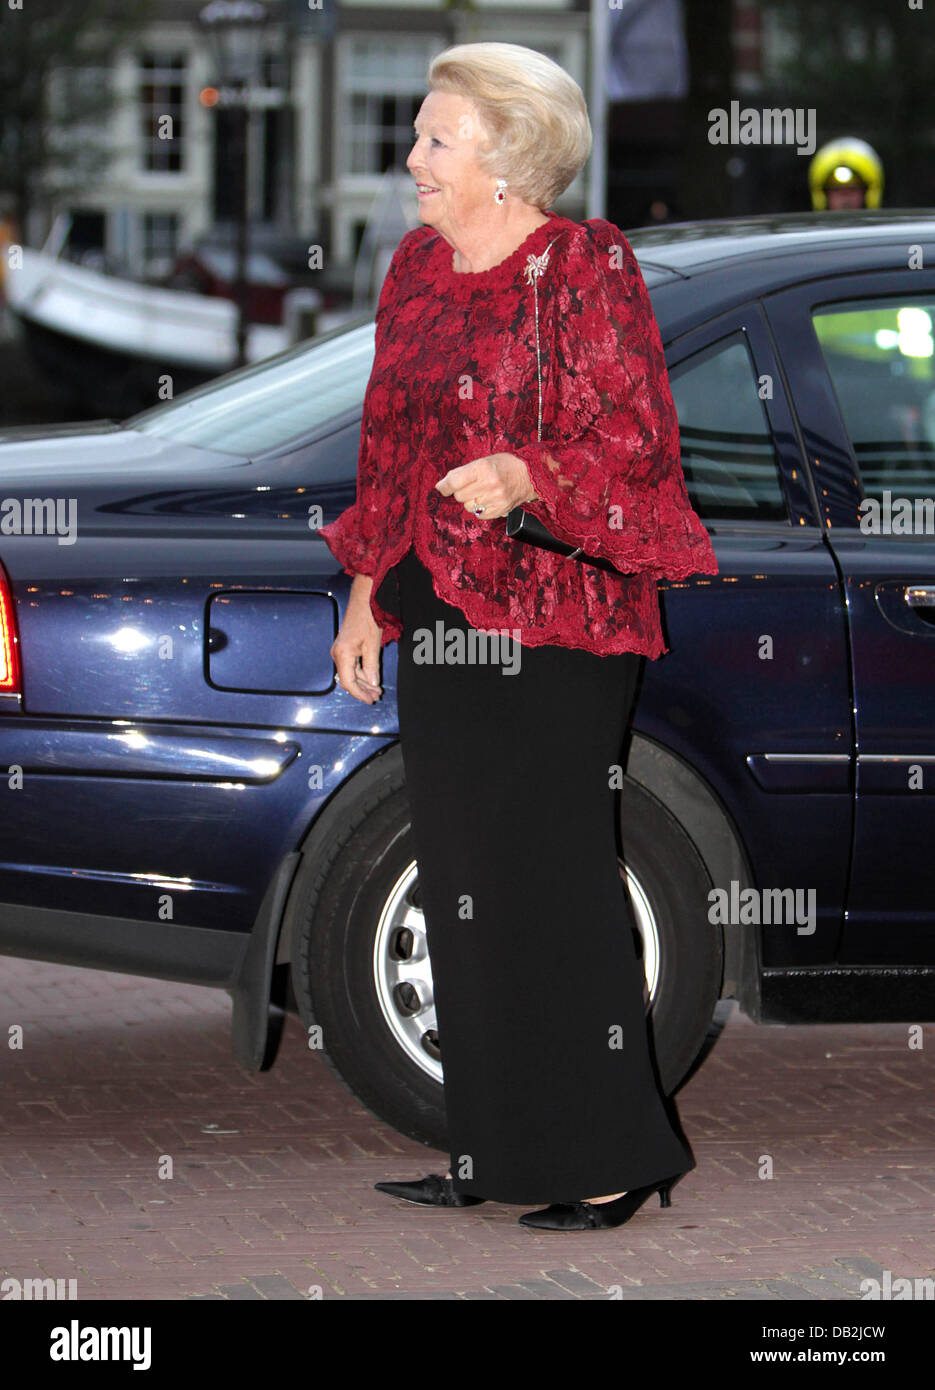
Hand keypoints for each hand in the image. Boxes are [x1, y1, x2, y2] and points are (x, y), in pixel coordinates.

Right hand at [330, 575, 382, 703]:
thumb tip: (372, 683)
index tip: (371, 699)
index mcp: (342, 655)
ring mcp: (340, 651)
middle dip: (362, 690)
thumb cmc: (367, 618)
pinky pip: (351, 665)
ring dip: (363, 682)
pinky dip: (361, 673)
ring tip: (376, 690)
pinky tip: (371, 678)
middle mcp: (337, 654)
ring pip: (350, 674)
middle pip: (348, 680)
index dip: (360, 694)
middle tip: (376, 697)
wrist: (363, 600)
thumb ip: (372, 666)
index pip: (349, 682)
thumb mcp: (372, 644)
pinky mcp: (345, 648)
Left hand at [434, 452, 538, 519]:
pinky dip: (480, 510)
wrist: (531, 475)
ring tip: (483, 492)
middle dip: (462, 491)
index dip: (445, 486)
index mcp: (483, 467)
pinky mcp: (500, 510)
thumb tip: (442, 486)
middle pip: (459, 496)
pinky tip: (488, 500)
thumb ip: (464, 472)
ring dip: (471, 501)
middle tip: (473, 485)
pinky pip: (479, 515)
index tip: (442, 488)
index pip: (454, 481)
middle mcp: (489, 483)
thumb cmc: (505, 465)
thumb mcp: (484, 461)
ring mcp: (495, 498)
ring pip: (468, 506)